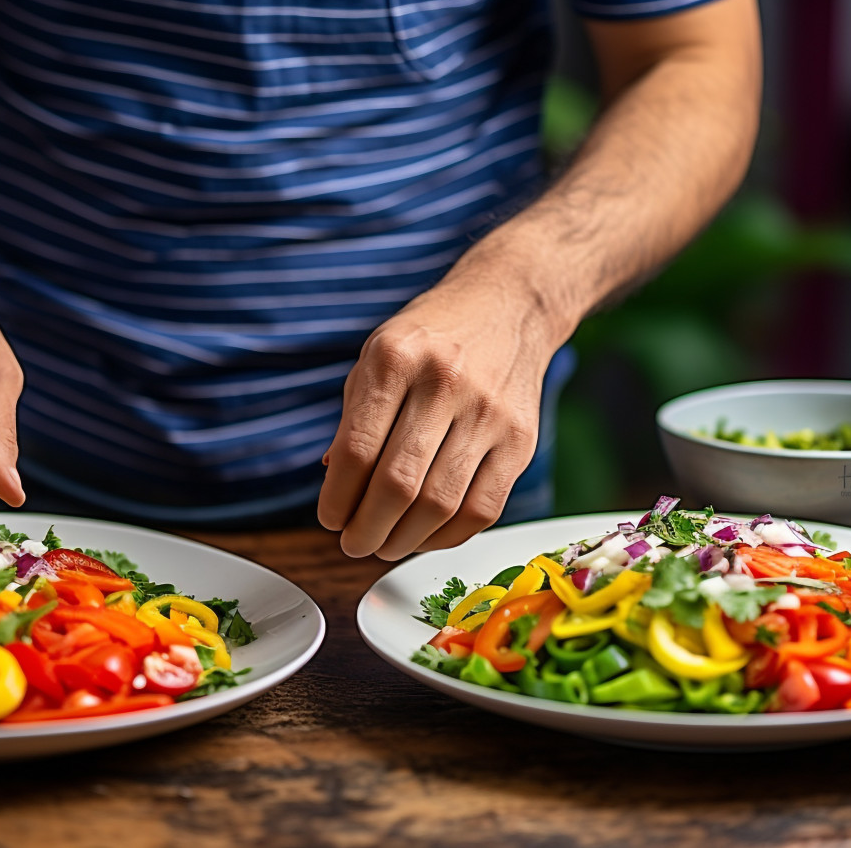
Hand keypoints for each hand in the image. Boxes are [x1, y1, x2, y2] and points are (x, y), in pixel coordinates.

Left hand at [317, 248, 568, 559]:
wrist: (508, 307)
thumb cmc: (430, 338)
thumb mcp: (376, 357)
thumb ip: (353, 420)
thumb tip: (334, 485)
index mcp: (395, 359)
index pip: (357, 451)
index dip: (337, 498)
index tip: (329, 518)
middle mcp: (444, 383)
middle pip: (398, 485)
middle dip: (366, 529)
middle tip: (353, 543)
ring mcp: (489, 413)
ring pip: (440, 505)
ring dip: (404, 540)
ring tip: (384, 544)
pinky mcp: (520, 440)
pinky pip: (483, 509)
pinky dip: (447, 535)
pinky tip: (425, 535)